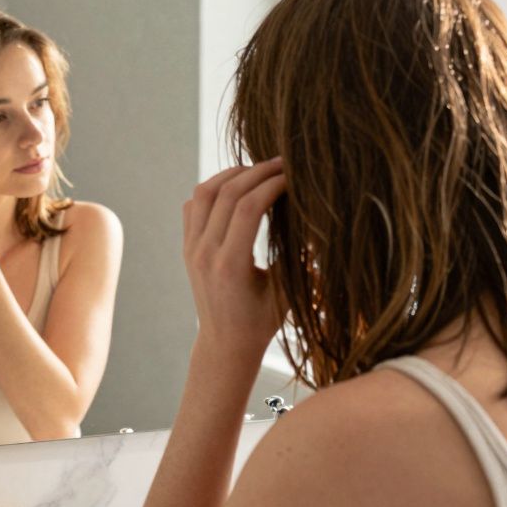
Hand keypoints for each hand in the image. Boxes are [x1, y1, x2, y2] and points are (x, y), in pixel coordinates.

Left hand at [182, 157, 287, 361]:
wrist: (224, 344)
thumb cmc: (261, 322)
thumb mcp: (286, 293)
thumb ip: (297, 260)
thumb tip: (319, 226)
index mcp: (231, 265)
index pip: (249, 207)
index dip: (272, 184)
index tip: (293, 175)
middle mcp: (205, 253)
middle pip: (227, 193)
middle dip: (257, 171)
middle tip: (282, 163)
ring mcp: (191, 248)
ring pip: (204, 193)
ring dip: (232, 174)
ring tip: (259, 169)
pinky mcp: (187, 247)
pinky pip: (193, 205)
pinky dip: (213, 188)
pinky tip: (236, 187)